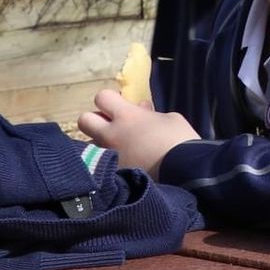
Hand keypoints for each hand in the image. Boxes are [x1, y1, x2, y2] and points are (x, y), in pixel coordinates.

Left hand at [78, 88, 197, 178]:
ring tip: (118, 146)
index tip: (121, 105)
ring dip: (101, 141)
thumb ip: (149, 113)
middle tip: (112, 124)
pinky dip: (109, 159)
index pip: (102, 97)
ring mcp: (109, 155)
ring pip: (90, 143)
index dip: (111, 99)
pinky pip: (102, 161)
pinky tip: (125, 160)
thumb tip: (140, 110)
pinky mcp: (112, 172)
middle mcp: (111, 134)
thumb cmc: (180, 139)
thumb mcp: (170, 118)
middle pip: (84, 120)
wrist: (184, 171)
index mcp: (126, 116)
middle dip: (96, 120)